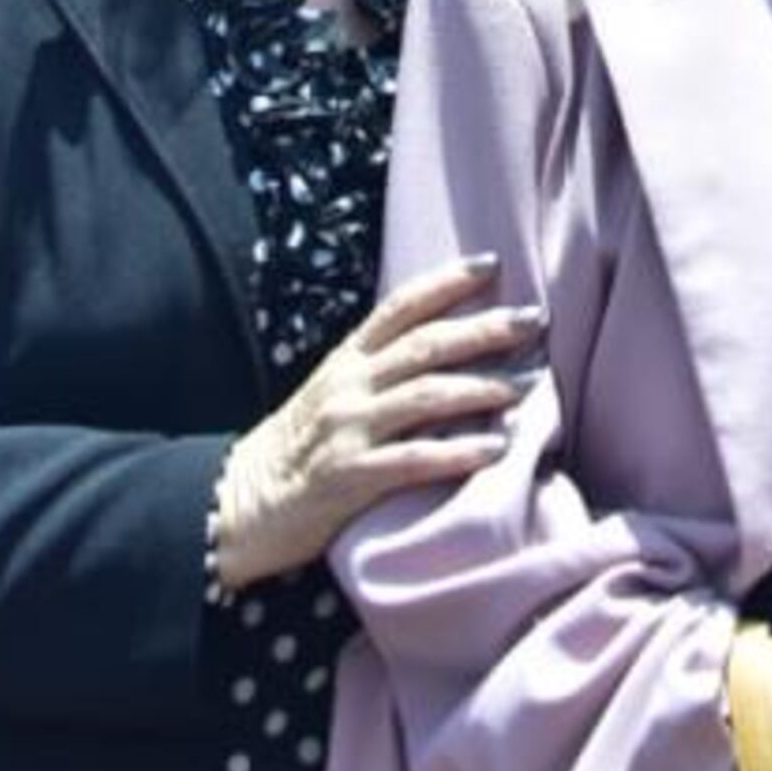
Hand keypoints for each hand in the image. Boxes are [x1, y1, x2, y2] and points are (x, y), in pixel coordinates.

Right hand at [209, 254, 535, 590]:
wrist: (237, 506)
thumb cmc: (297, 448)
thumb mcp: (332, 392)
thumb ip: (377, 369)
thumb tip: (443, 348)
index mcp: (347, 359)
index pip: (401, 306)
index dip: (446, 281)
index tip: (493, 263)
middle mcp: (349, 385)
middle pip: (426, 345)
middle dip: (484, 329)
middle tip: (534, 319)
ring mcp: (347, 430)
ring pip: (424, 396)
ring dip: (481, 388)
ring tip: (527, 386)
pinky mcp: (348, 478)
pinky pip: (410, 461)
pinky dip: (456, 452)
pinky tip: (494, 449)